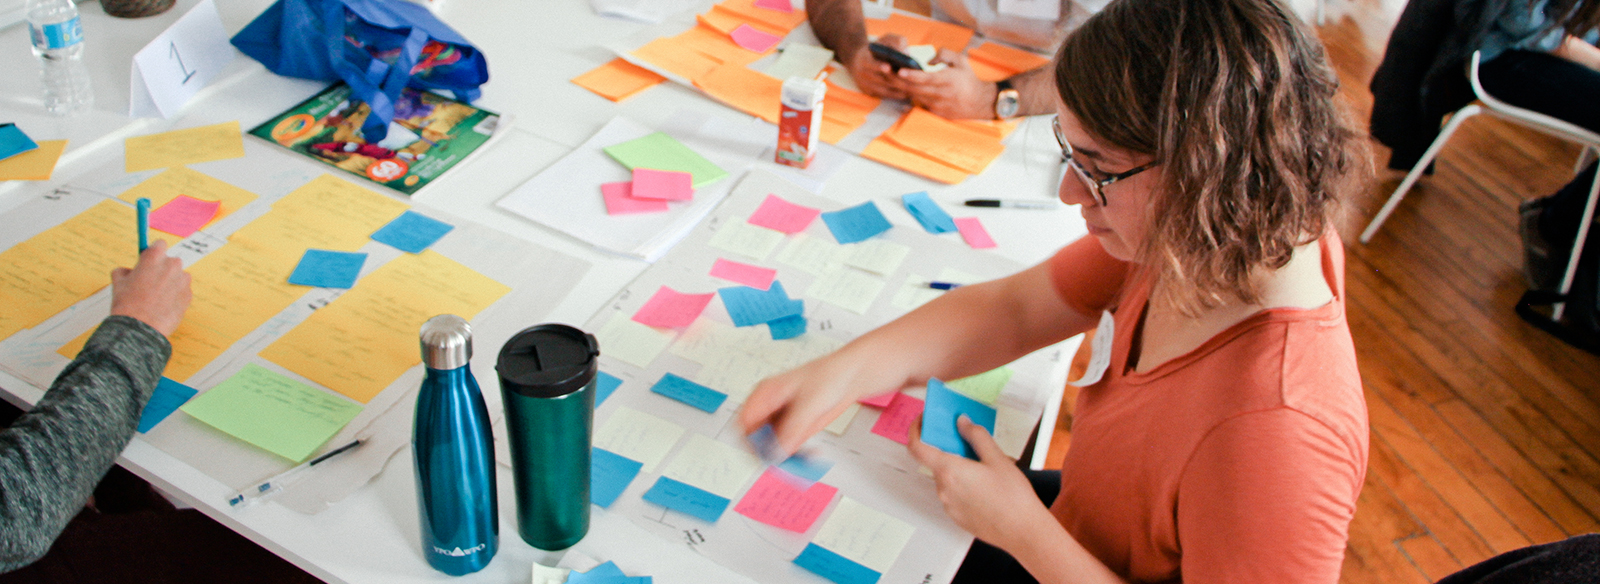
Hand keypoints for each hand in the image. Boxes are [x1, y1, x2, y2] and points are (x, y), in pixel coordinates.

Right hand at [109, 240, 191, 336]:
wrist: (141, 327)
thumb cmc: (128, 304)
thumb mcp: (118, 283)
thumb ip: (124, 271)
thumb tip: (128, 271)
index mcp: (154, 257)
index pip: (160, 244)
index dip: (154, 252)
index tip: (150, 259)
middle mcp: (172, 265)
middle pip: (170, 262)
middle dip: (161, 270)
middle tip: (149, 283)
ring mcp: (183, 280)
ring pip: (177, 277)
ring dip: (170, 283)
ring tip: (155, 298)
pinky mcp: (189, 294)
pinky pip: (182, 291)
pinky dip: (175, 296)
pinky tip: (163, 306)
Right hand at [739, 351, 890, 456]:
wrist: (850, 376)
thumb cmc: (829, 376)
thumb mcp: (810, 404)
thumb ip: (792, 429)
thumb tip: (776, 452)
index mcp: (765, 394)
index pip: (744, 422)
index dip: (750, 441)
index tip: (766, 455)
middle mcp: (769, 408)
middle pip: (755, 438)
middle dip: (768, 453)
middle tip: (787, 464)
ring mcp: (780, 419)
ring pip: (770, 447)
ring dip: (784, 458)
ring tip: (806, 460)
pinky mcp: (793, 429)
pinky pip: (786, 449)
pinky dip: (796, 456)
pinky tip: (812, 454)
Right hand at [846, 36, 909, 99]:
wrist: (859, 60)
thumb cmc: (879, 48)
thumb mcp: (886, 40)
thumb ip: (897, 42)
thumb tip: (906, 52)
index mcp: (864, 59)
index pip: (871, 63)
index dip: (879, 66)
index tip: (889, 67)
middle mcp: (862, 74)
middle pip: (880, 79)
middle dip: (895, 80)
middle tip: (910, 82)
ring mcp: (865, 85)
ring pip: (883, 90)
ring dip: (898, 90)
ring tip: (912, 89)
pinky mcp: (869, 93)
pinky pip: (884, 96)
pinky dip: (895, 95)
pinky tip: (907, 93)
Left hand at [897, 49, 999, 119]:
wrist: (980, 102)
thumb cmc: (969, 79)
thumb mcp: (961, 61)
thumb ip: (944, 54)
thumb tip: (927, 60)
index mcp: (947, 80)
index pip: (926, 78)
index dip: (912, 75)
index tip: (899, 70)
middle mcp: (941, 94)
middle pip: (914, 88)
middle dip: (897, 79)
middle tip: (883, 68)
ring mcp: (937, 105)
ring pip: (913, 96)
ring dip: (899, 87)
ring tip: (887, 76)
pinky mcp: (934, 113)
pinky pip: (917, 104)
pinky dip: (907, 96)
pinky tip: (897, 89)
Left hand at [908, 415, 1051, 550]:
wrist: (1023, 531)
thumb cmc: (1012, 496)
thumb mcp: (997, 458)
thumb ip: (976, 436)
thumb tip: (961, 422)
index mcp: (949, 471)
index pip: (917, 447)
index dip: (915, 430)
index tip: (923, 420)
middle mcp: (943, 489)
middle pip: (934, 462)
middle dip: (946, 449)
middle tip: (964, 439)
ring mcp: (948, 506)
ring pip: (945, 479)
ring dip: (955, 467)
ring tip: (981, 464)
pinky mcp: (957, 517)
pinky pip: (953, 494)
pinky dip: (961, 484)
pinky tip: (983, 485)